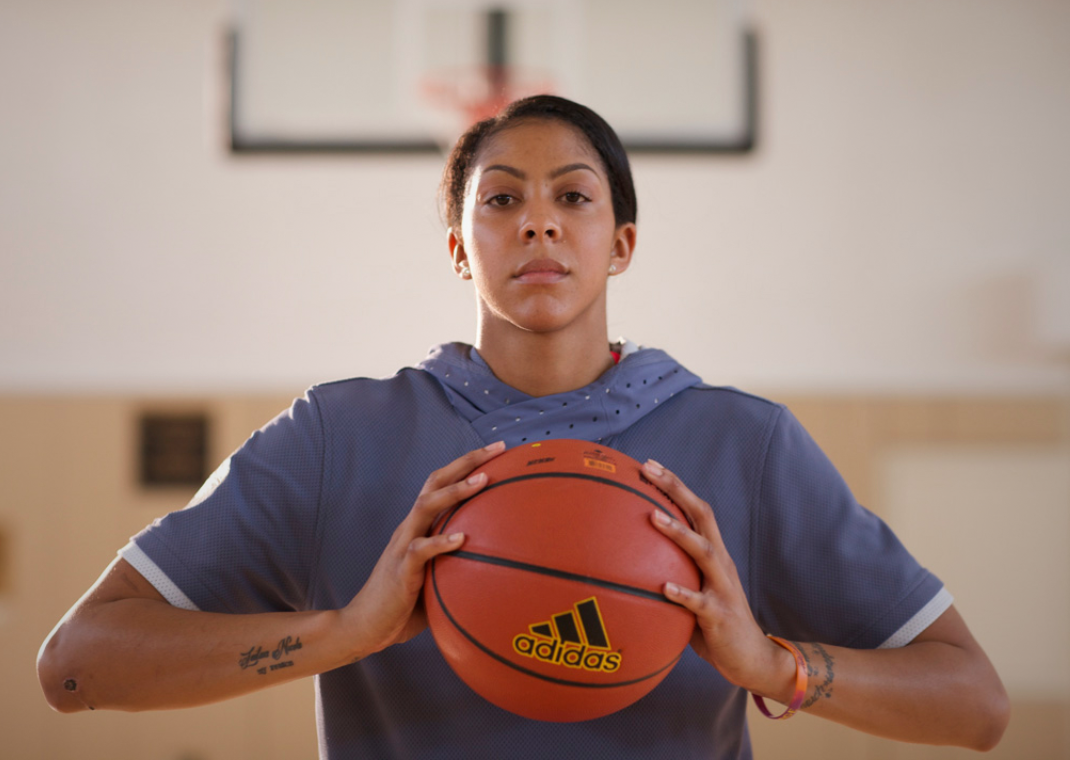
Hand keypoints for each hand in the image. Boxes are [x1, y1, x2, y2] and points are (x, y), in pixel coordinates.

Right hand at [341, 441, 504, 659]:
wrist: (365, 627)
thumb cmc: (404, 604)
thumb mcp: (435, 576)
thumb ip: (457, 561)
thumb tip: (497, 562)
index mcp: (418, 525)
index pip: (441, 484)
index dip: (466, 464)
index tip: (498, 450)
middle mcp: (410, 527)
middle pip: (435, 482)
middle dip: (466, 462)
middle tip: (497, 449)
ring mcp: (402, 545)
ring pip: (426, 506)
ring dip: (455, 491)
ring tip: (483, 480)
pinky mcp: (400, 570)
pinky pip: (419, 550)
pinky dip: (440, 542)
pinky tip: (461, 539)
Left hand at [642, 459, 793, 700]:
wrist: (751, 658)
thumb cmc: (712, 624)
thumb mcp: (692, 592)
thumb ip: (669, 573)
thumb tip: (626, 563)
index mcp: (713, 554)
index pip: (696, 510)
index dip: (674, 485)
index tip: (648, 465)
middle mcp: (720, 563)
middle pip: (702, 515)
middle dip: (676, 490)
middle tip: (649, 471)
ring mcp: (722, 587)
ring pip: (703, 551)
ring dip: (678, 533)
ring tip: (653, 516)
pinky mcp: (720, 615)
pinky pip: (699, 602)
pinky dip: (682, 593)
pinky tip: (663, 587)